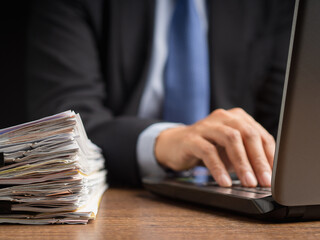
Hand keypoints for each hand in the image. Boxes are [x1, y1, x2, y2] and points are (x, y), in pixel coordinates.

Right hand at [155, 108, 274, 186]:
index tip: (275, 175)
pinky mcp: (191, 138)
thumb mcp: (230, 149)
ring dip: (242, 163)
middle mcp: (223, 117)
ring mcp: (206, 126)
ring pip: (230, 139)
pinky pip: (208, 151)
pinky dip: (218, 168)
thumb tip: (267, 174)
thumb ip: (247, 155)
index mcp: (237, 117)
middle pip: (247, 134)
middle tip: (265, 181)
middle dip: (258, 159)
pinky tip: (225, 182)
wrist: (175, 144)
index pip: (259, 134)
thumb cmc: (207, 147)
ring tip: (248, 182)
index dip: (269, 155)